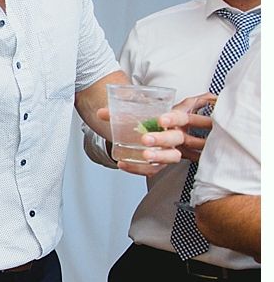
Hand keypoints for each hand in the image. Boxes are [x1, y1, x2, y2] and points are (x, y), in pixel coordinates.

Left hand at [97, 102, 213, 176]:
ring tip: (144, 155)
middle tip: (146, 139)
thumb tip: (101, 113)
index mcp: (173, 120)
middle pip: (176, 138)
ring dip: (158, 156)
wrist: (145, 132)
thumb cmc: (145, 122)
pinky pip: (153, 169)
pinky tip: (124, 164)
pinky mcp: (160, 163)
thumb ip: (118, 113)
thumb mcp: (134, 115)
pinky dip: (138, 168)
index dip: (173, 118)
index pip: (180, 117)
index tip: (161, 120)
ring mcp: (170, 151)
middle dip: (162, 139)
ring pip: (171, 156)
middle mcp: (175, 135)